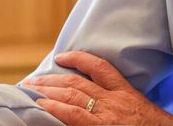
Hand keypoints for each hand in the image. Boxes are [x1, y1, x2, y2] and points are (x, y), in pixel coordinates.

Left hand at [21, 51, 172, 125]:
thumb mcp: (142, 112)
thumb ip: (124, 104)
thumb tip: (105, 104)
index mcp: (127, 93)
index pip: (100, 67)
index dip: (78, 59)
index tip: (61, 57)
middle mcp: (115, 100)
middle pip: (78, 82)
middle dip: (52, 79)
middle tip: (32, 80)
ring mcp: (107, 114)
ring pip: (72, 94)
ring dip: (47, 91)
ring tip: (30, 89)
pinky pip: (74, 114)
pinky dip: (56, 107)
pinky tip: (43, 104)